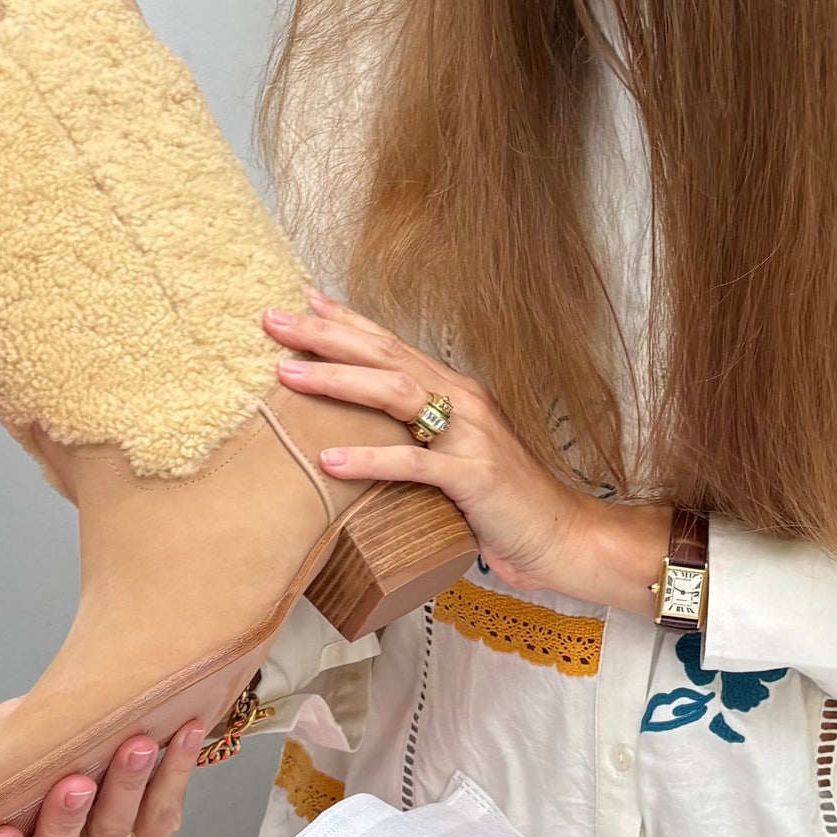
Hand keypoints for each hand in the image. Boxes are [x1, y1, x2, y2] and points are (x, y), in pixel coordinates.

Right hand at [0, 701, 209, 836]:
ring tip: (137, 745)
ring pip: (108, 834)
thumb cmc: (57, 726)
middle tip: (74, 783)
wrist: (124, 707)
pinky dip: (173, 772)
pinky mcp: (148, 834)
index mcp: (4, 835)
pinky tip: (183, 736)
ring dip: (124, 787)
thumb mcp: (9, 722)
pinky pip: (161, 814)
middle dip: (61, 822)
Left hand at [266, 289, 668, 611]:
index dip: (347, 321)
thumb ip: (419, 440)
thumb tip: (361, 439)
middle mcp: (462, 401)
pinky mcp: (473, 476)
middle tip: (274, 321)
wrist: (563, 535)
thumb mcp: (455, 458)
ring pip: (395, 393)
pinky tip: (329, 460)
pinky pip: (414, 463)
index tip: (302, 301)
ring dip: (338, 380)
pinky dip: (368, 460)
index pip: (392, 346)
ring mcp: (470, 435)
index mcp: (456, 393)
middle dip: (326, 335)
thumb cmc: (504, 503)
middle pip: (385, 356)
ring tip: (287, 374)